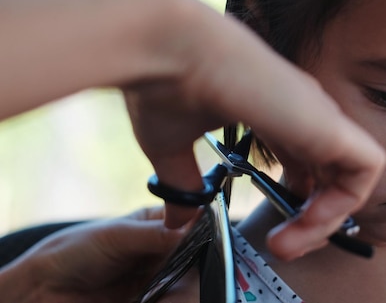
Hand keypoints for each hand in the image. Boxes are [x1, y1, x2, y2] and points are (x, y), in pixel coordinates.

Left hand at [0, 207, 187, 302]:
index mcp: (155, 224)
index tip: (210, 240)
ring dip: (185, 284)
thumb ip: (154, 233)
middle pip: (194, 253)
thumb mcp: (116, 236)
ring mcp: (156, 276)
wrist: (42, 292)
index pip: (191, 222)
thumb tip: (191, 227)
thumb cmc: (73, 251)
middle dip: (197, 262)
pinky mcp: (149, 299)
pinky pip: (171, 298)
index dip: (203, 230)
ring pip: (186, 279)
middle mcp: (160, 249)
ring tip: (175, 288)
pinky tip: (168, 297)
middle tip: (195, 270)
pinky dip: (173, 298)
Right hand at [122, 0, 385, 259]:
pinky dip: (345, 201)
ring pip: (353, 176)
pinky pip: (366, 170)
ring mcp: (317, 116)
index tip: (273, 229)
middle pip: (333, 176)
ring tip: (289, 242)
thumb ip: (185, 182)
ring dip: (327, 218)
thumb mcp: (172, 148)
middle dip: (313, 220)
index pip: (308, 164)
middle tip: (282, 245)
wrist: (167, 48)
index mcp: (274, 115)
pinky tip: (309, 220)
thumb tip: (178, 218)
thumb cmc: (165, 85)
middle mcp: (302, 114)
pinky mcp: (327, 122)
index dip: (299, 203)